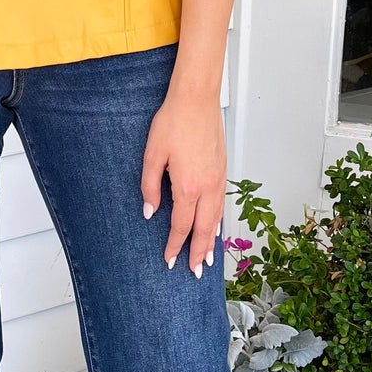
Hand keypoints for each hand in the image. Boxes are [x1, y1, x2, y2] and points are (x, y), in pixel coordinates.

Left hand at [140, 83, 226, 275]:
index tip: (170, 261)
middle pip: (203, 229)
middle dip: (199, 252)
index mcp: (187, 187)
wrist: (196, 100)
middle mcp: (207, 187)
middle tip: (196, 271)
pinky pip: (221, 204)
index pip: (181, 226)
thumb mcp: (152, 155)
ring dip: (212, 240)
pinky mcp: (222, 170)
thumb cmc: (173, 122)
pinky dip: (218, 221)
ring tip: (209, 258)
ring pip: (216, 218)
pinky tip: (216, 226)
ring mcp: (217, 179)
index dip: (175, 246)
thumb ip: (150, 187)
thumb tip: (150, 212)